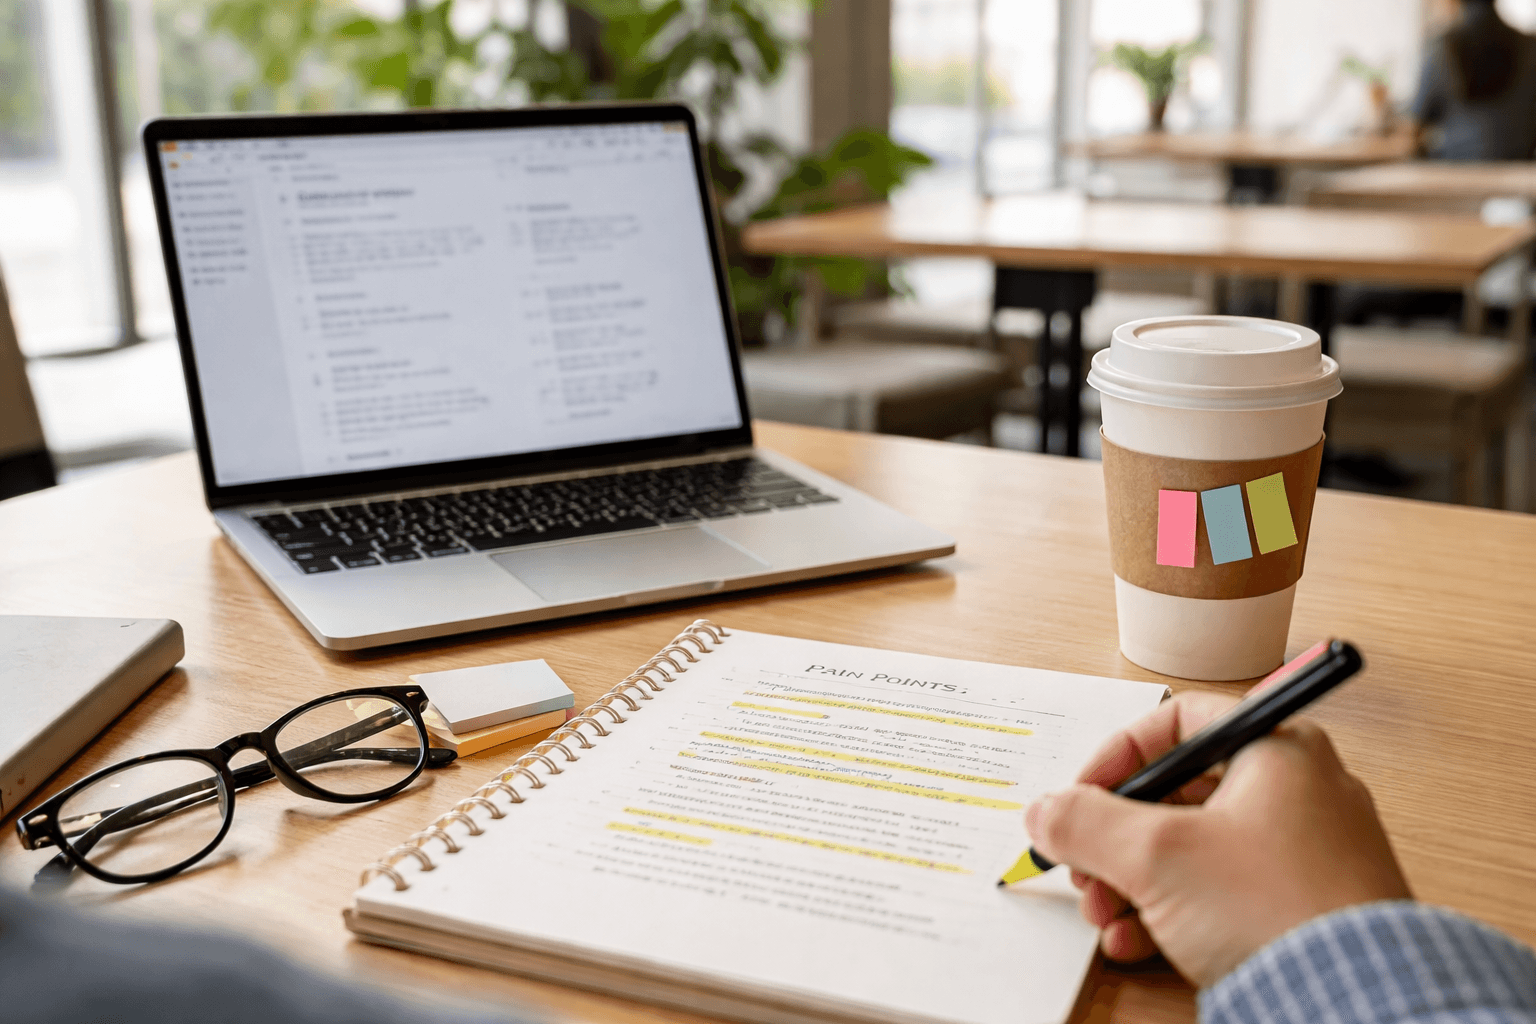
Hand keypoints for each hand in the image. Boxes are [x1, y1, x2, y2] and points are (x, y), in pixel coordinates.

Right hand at [1025, 691, 1410, 987]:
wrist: (1357, 1003)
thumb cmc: (1280, 911)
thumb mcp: (1158, 855)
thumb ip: (1088, 823)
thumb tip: (1048, 811)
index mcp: (1276, 750)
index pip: (1177, 721)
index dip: (1118, 755)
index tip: (1082, 795)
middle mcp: (1296, 790)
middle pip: (1177, 792)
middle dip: (1116, 837)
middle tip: (1085, 865)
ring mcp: (1304, 851)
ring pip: (1193, 848)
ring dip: (1133, 879)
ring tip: (1105, 912)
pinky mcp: (1304, 906)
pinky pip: (1222, 893)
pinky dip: (1170, 911)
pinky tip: (1136, 941)